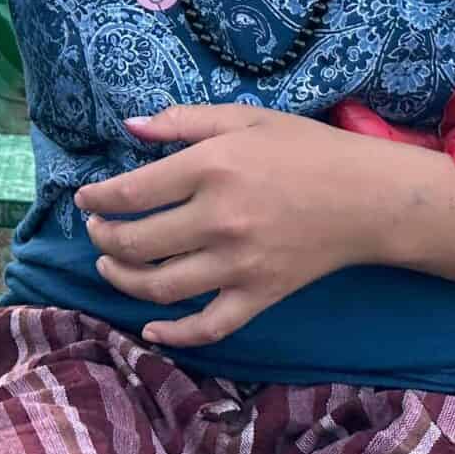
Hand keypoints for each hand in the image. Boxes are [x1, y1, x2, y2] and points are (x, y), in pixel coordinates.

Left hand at [72, 105, 424, 346]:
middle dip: (102, 239)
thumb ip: (183, 121)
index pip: (130, 193)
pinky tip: (151, 329)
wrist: (368, 198)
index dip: (97, 199)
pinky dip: (174, 335)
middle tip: (96, 231)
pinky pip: (208, 327)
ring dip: (122, 280)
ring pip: (159, 288)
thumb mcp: (245, 118)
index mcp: (211, 168)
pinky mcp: (259, 296)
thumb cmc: (305, 149)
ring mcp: (238, 265)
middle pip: (136, 244)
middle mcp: (218, 219)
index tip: (86, 199)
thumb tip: (129, 127)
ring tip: (110, 266)